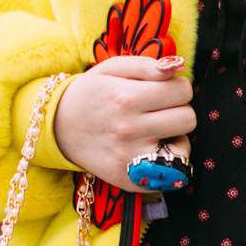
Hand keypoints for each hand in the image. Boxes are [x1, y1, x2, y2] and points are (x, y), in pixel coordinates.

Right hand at [51, 54, 193, 189]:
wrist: (57, 128)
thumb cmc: (91, 94)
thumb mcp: (112, 69)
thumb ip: (147, 65)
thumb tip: (176, 68)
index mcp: (126, 98)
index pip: (183, 91)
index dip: (178, 87)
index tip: (164, 90)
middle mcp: (129, 130)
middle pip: (188, 118)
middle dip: (178, 110)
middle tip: (159, 110)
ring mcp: (130, 158)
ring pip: (184, 147)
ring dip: (175, 136)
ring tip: (155, 129)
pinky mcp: (130, 180)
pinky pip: (170, 172)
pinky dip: (166, 160)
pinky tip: (149, 148)